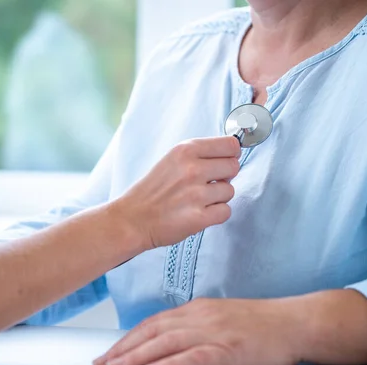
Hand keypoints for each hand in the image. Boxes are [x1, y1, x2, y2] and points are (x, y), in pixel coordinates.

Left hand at [93, 298, 305, 364]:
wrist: (294, 322)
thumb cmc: (261, 323)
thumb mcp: (221, 319)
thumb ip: (196, 327)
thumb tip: (170, 342)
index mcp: (197, 310)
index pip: (153, 323)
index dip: (128, 338)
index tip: (110, 352)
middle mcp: (200, 317)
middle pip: (153, 332)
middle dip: (123, 349)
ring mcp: (214, 332)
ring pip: (166, 344)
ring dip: (137, 357)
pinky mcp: (228, 349)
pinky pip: (193, 358)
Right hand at [112, 137, 240, 249]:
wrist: (132, 219)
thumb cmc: (152, 191)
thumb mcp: (172, 160)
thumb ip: (199, 155)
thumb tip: (231, 154)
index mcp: (185, 150)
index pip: (230, 144)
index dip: (230, 155)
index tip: (224, 161)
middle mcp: (192, 169)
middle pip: (234, 166)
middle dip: (225, 176)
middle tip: (208, 184)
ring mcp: (196, 194)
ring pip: (230, 191)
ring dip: (218, 197)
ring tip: (198, 200)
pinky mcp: (198, 217)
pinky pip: (226, 212)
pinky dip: (216, 215)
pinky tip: (200, 213)